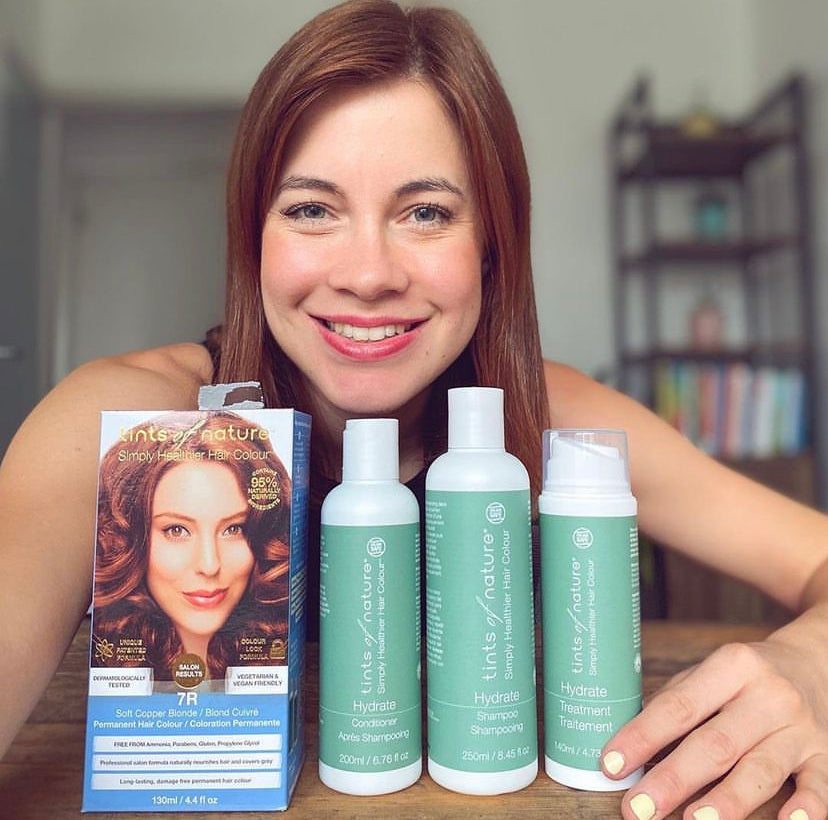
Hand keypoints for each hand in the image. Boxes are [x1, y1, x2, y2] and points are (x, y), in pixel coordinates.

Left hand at [601, 606, 827, 819]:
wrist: (816, 663)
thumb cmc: (746, 676)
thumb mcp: (711, 673)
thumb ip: (675, 703)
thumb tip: (629, 746)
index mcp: (731, 667)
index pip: (678, 706)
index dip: (643, 736)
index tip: (612, 763)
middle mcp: (767, 695)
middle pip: (715, 743)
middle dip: (673, 779)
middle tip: (639, 809)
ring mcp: (799, 728)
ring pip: (761, 769)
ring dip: (727, 800)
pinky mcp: (825, 755)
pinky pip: (819, 786)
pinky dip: (806, 808)